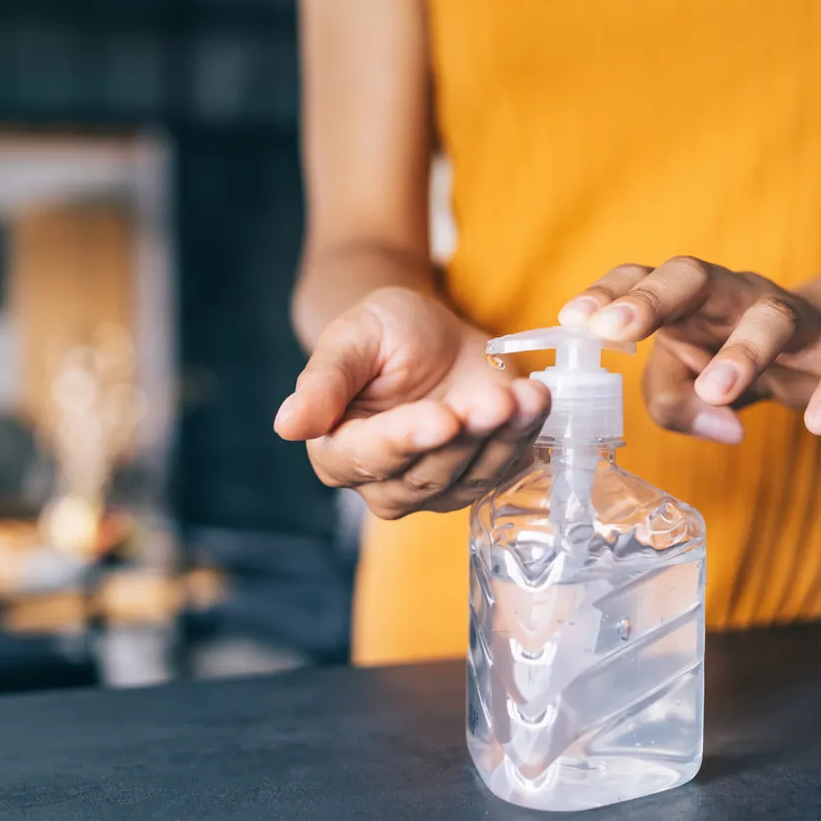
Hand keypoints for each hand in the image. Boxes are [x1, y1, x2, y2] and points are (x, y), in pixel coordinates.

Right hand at [274, 287, 550, 518]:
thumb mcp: (349, 340)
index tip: (441, 418)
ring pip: (469, 477)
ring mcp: (433, 487)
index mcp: (336, 451)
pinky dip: (525, 434)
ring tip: (522, 395)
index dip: (406, 440)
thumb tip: (286, 426)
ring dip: (502, 438)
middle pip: (425, 476)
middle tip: (494, 400)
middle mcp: (382, 482)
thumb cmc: (378, 333)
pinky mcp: (477, 477)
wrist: (424, 334)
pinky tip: (533, 398)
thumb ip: (323, 382)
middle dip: (466, 437)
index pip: (369, 457)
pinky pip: (504, 466)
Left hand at [558, 257, 820, 442]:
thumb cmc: (726, 359)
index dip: (606, 294)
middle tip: (619, 328)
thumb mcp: (684, 382)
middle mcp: (731, 295)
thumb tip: (718, 425)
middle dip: (653, 298)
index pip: (638, 277)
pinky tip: (820, 421)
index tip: (574, 319)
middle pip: (693, 276)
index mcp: (682, 300)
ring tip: (717, 391)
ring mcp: (787, 316)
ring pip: (769, 317)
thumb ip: (673, 402)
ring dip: (742, 352)